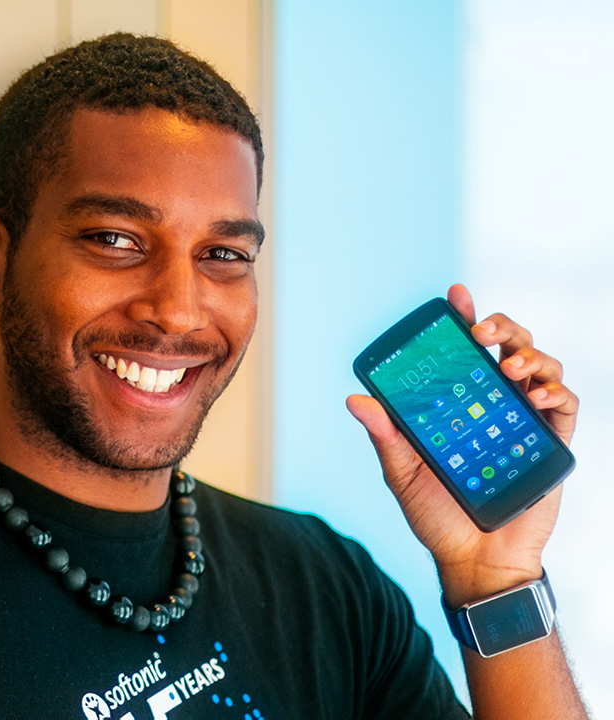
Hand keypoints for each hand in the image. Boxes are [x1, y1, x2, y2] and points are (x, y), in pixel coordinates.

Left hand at [346, 284, 578, 604]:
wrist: (474, 561)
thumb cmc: (436, 518)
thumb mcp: (403, 474)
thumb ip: (386, 437)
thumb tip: (356, 400)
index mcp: (459, 404)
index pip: (463, 354)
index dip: (464, 320)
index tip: (455, 296)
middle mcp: (494, 405)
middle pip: (507, 348)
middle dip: (501, 328)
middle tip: (483, 332)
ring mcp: (525, 421)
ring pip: (540, 367)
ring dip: (529, 355)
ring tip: (510, 365)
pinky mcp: (551, 444)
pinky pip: (564, 406)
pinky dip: (555, 392)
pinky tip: (538, 394)